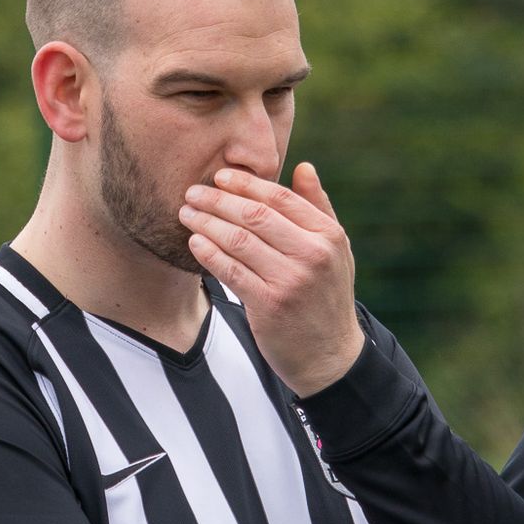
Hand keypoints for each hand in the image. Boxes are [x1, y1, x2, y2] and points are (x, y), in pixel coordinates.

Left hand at [181, 162, 364, 396]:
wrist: (330, 356)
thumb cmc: (327, 295)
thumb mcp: (336, 250)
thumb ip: (319, 207)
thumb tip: (303, 166)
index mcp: (328, 235)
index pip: (280, 198)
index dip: (246, 183)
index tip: (219, 176)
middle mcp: (312, 255)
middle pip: (255, 215)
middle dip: (218, 200)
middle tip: (192, 192)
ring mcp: (291, 281)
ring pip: (239, 240)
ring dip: (206, 223)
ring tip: (187, 214)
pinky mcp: (269, 305)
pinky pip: (231, 271)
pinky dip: (209, 253)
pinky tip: (194, 243)